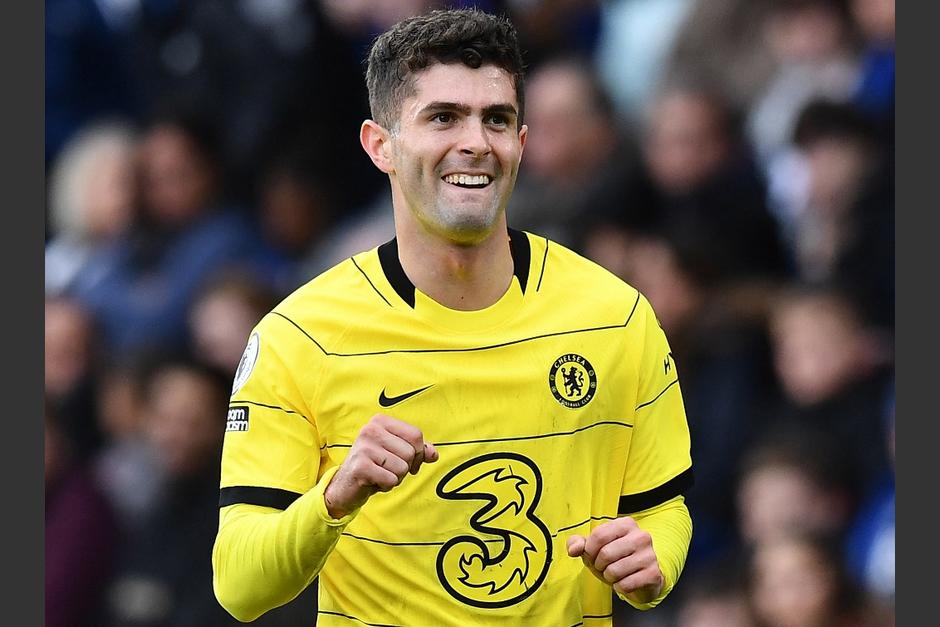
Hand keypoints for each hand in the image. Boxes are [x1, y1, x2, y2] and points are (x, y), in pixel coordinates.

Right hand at [324, 414, 438, 517]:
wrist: (346, 486)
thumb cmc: (375, 466)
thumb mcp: (397, 454)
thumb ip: (418, 451)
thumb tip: (433, 453)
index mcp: (380, 421)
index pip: (416, 435)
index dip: (418, 453)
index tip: (407, 461)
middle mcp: (370, 430)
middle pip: (410, 452)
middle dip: (405, 468)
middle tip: (387, 469)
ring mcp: (364, 447)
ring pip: (402, 467)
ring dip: (395, 478)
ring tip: (379, 474)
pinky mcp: (360, 466)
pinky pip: (391, 479)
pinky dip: (386, 485)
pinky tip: (373, 481)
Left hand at [566, 517, 663, 604]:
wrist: (641, 578)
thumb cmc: (615, 559)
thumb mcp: (594, 548)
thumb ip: (578, 543)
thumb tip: (573, 549)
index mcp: (626, 524)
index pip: (599, 535)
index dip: (590, 550)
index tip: (592, 556)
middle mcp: (641, 536)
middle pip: (606, 554)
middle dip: (599, 565)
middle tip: (604, 567)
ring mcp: (649, 555)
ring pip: (614, 571)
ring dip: (609, 577)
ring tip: (614, 574)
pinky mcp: (653, 574)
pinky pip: (625, 584)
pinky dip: (619, 587)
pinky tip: (625, 582)